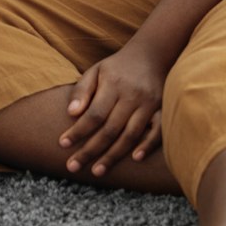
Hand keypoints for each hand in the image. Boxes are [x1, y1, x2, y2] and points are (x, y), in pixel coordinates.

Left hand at [59, 44, 168, 176]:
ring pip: (130, 135)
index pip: (94, 114)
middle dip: (90, 150)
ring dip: (113, 155)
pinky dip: (147, 145)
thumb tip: (71, 114)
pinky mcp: (163, 109)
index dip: (78, 131)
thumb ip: (82, 91)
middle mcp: (131, 95)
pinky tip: (135, 159)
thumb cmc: (118, 67)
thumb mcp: (96, 71)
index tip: (62, 145)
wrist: (152, 54)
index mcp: (112, 85)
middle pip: (109, 129)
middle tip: (73, 167)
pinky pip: (157, 131)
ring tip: (97, 171)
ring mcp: (149, 104)